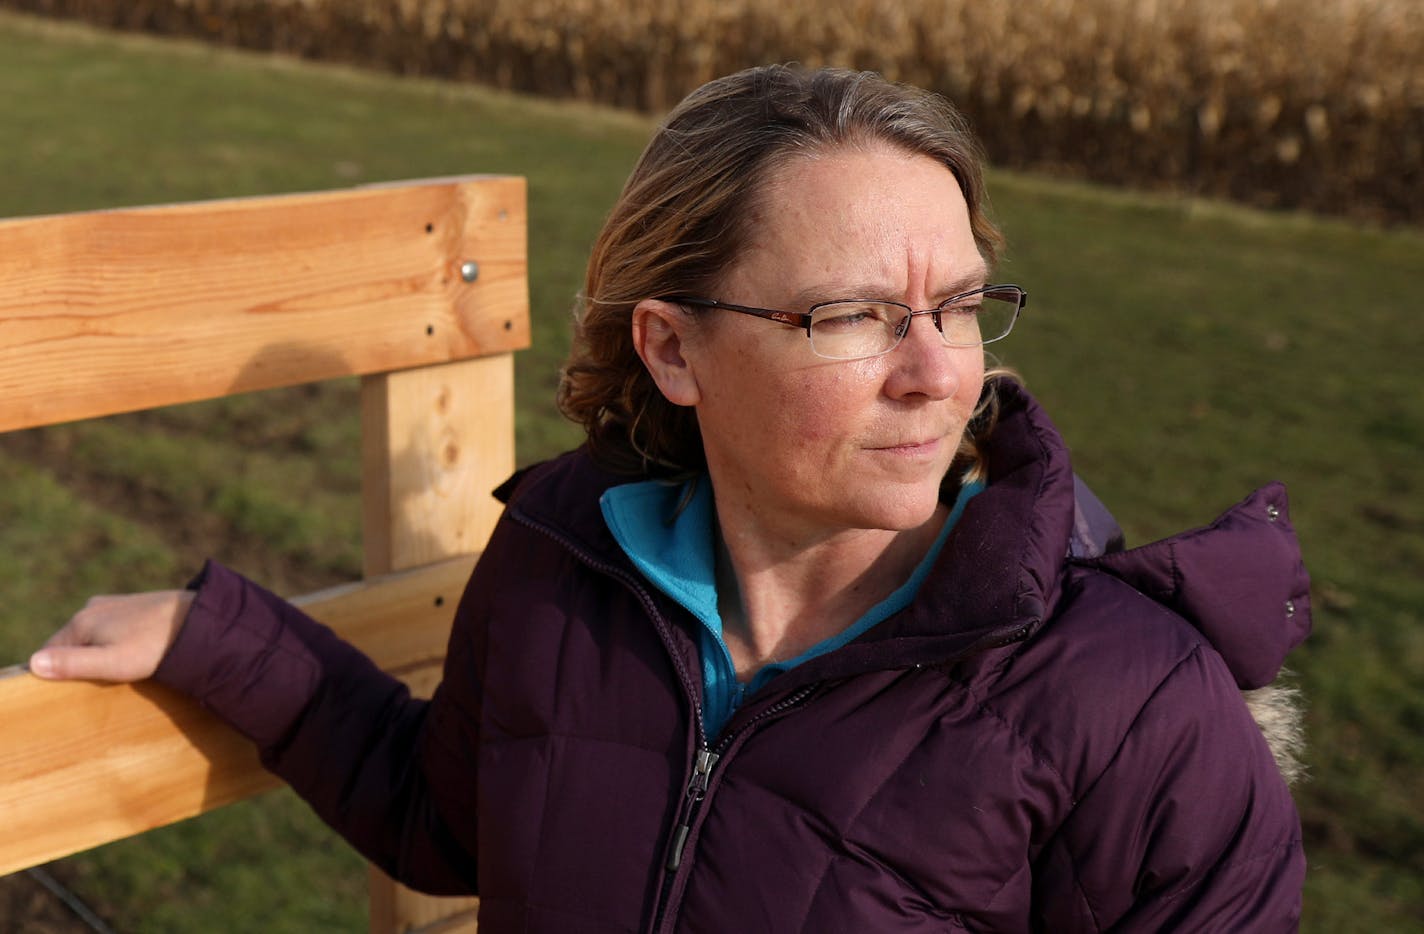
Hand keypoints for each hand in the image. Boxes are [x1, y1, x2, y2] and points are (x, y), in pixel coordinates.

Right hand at [28, 590, 194, 681]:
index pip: (50, 652)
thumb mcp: (111, 663)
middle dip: (81, 663)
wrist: (200, 619)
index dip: (59, 673)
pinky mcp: (135, 606)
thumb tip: (33, 664)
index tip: (77, 688)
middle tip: (103, 682)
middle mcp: (93, 607)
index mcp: (81, 621)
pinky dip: (119, 644)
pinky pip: (115, 630)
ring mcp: (115, 605)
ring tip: (123, 670)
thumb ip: (72, 664)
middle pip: (72, 644)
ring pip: (95, 637)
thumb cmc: (155, 646)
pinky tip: (137, 655)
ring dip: (102, 654)